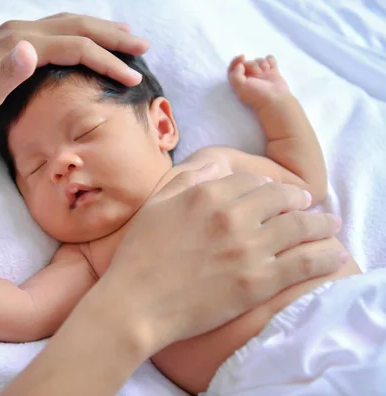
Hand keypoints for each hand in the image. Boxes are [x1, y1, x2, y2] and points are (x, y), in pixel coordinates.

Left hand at [0, 12, 148, 127]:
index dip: (108, 60)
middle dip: (114, 37)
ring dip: (100, 29)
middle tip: (143, 48)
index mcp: (21, 44)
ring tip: (125, 37)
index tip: (132, 77)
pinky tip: (82, 40)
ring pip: (69, 23)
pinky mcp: (12, 41)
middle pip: (79, 27)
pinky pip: (56, 29)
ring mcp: (17, 33)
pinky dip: (79, 31)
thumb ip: (5, 73)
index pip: (77, 47)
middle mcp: (22, 31)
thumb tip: (31, 51)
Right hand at [107, 169, 343, 352]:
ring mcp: (247, 248)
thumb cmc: (138, 256)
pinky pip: (304, 262)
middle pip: (280, 198)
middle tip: (306, 205)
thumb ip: (184, 180)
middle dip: (297, 199)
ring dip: (321, 224)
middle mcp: (231, 215)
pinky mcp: (258, 281)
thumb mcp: (154, 207)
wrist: (136, 304)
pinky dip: (324, 255)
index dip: (267, 186)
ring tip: (332, 225)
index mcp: (205, 194)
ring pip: (299, 226)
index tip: (275, 194)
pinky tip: (335, 253)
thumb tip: (213, 166)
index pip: (251, 181)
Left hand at [228, 54, 289, 110]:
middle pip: (247, 63)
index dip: (236, 61)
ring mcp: (262, 75)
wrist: (275, 100)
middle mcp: (250, 78)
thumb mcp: (240, 87)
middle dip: (252, 65)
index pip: (234, 68)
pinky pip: (270, 60)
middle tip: (257, 73)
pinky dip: (270, 61)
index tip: (242, 57)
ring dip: (262, 63)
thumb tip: (239, 65)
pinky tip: (271, 67)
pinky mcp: (272, 72)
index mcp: (240, 82)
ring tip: (265, 72)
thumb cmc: (256, 95)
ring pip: (258, 60)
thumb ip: (235, 74)